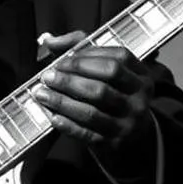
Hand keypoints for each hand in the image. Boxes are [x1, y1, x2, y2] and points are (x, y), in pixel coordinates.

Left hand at [33, 31, 155, 163]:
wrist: (136, 137)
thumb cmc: (117, 95)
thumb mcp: (111, 71)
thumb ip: (83, 49)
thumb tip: (50, 39)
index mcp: (141, 77)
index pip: (117, 60)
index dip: (86, 57)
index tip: (63, 60)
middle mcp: (138, 100)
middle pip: (102, 86)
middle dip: (70, 80)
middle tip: (47, 76)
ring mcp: (127, 124)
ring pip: (91, 112)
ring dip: (62, 102)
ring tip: (41, 94)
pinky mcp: (114, 144)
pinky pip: (86, 134)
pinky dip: (67, 124)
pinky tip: (52, 116)